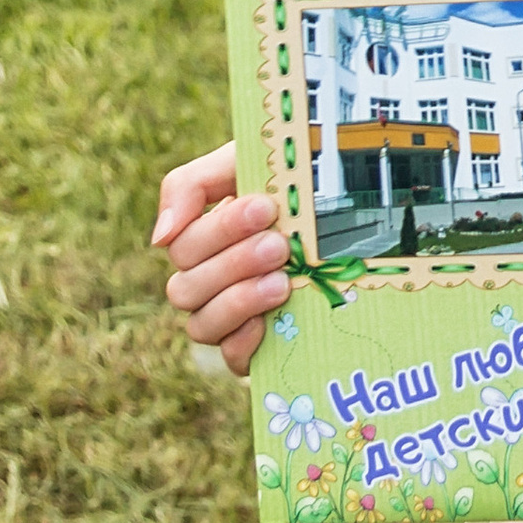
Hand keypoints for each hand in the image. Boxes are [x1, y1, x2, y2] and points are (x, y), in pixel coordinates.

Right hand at [153, 143, 289, 377]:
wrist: (361, 213)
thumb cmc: (300, 182)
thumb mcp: (247, 163)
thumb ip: (193, 185)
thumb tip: (160, 237)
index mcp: (204, 236)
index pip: (182, 244)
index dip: (219, 230)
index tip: (266, 208)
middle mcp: (210, 281)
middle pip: (185, 288)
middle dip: (233, 263)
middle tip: (280, 246)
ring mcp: (232, 317)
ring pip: (201, 324)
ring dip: (238, 300)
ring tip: (282, 281)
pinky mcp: (259, 348)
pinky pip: (230, 358)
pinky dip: (244, 342)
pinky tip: (269, 321)